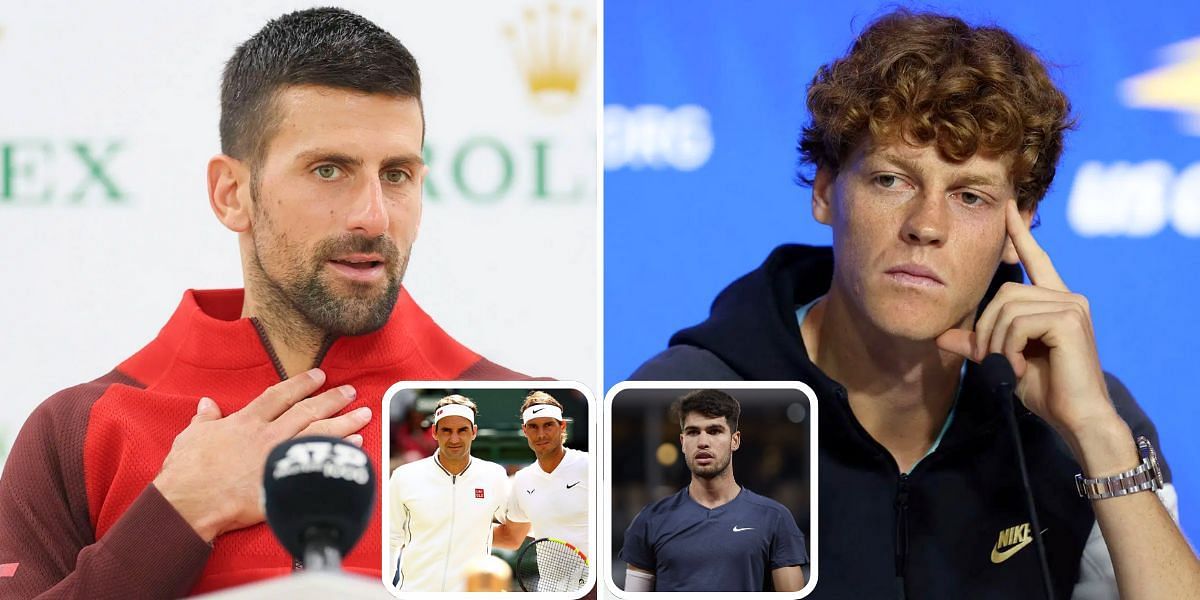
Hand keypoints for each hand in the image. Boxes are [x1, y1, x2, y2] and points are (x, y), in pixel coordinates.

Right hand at [153, 368, 371, 541]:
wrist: (189, 504)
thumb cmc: (187, 473)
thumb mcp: (192, 437)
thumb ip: (205, 419)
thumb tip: (207, 404)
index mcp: (246, 422)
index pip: (280, 395)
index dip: (301, 383)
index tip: (320, 375)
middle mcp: (268, 435)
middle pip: (307, 411)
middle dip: (332, 399)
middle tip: (351, 392)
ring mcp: (278, 458)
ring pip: (319, 433)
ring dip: (344, 422)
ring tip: (364, 415)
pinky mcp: (284, 481)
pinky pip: (319, 463)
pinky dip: (338, 452)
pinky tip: (354, 446)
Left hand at [936, 200, 1117, 436]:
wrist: (1075, 417)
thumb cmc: (1045, 390)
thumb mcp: (1003, 361)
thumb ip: (977, 343)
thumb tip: (940, 334)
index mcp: (1054, 301)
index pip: (1035, 260)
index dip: (1019, 235)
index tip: (1009, 208)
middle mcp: (1067, 297)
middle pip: (1004, 293)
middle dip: (987, 327)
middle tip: (991, 359)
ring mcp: (1071, 305)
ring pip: (1007, 307)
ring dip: (996, 341)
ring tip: (1007, 365)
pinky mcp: (1069, 319)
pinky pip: (1018, 322)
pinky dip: (1008, 347)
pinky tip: (1019, 366)